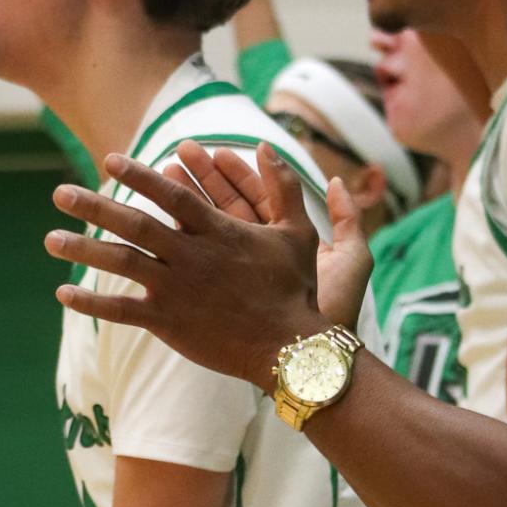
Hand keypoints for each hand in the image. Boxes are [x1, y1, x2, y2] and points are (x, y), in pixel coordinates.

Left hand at [46, 142, 372, 385]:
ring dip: (83, 249)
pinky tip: (62, 293)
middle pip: (134, 224)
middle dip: (94, 206)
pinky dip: (90, 303)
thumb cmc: (294, 289)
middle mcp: (190, 256)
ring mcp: (176, 289)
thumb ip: (281, 186)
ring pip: (121, 263)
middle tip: (59, 193)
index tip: (111, 159)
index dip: (139, 176)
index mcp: (216, 231)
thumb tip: (264, 144)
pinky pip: (121, 311)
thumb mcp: (297, 232)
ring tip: (50, 238)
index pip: (170, 195)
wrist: (289, 348)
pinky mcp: (168, 322)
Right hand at [163, 141, 372, 330]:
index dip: (236, 172)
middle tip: (180, 153)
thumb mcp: (352, 258)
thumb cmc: (336, 310)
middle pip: (224, 209)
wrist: (312, 356)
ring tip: (163, 176)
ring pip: (201, 232)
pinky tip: (155, 223)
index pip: (255, 197)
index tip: (216, 150)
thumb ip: (348, 218)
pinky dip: (171, 243)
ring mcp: (228, 277)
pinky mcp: (208, 299)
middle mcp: (253, 257)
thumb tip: (335, 179)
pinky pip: (187, 264)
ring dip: (181, 204)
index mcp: (281, 242)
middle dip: (202, 179)